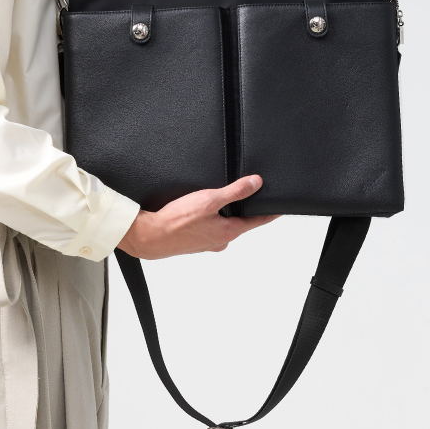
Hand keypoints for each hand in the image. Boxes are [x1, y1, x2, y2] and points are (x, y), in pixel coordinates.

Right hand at [116, 175, 278, 259]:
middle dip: (238, 210)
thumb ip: (235, 191)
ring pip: (220, 226)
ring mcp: (207, 244)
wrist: (150, 237)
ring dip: (218, 215)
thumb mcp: (209, 199)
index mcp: (229, 231)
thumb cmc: (176, 221)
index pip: (258, 221)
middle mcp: (221, 241)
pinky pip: (207, 229)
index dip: (269, 212)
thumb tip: (256, 183)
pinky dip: (205, 221)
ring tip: (206, 203)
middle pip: (238, 222)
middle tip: (235, 195)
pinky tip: (192, 214)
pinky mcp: (194, 244)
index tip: (279, 208)